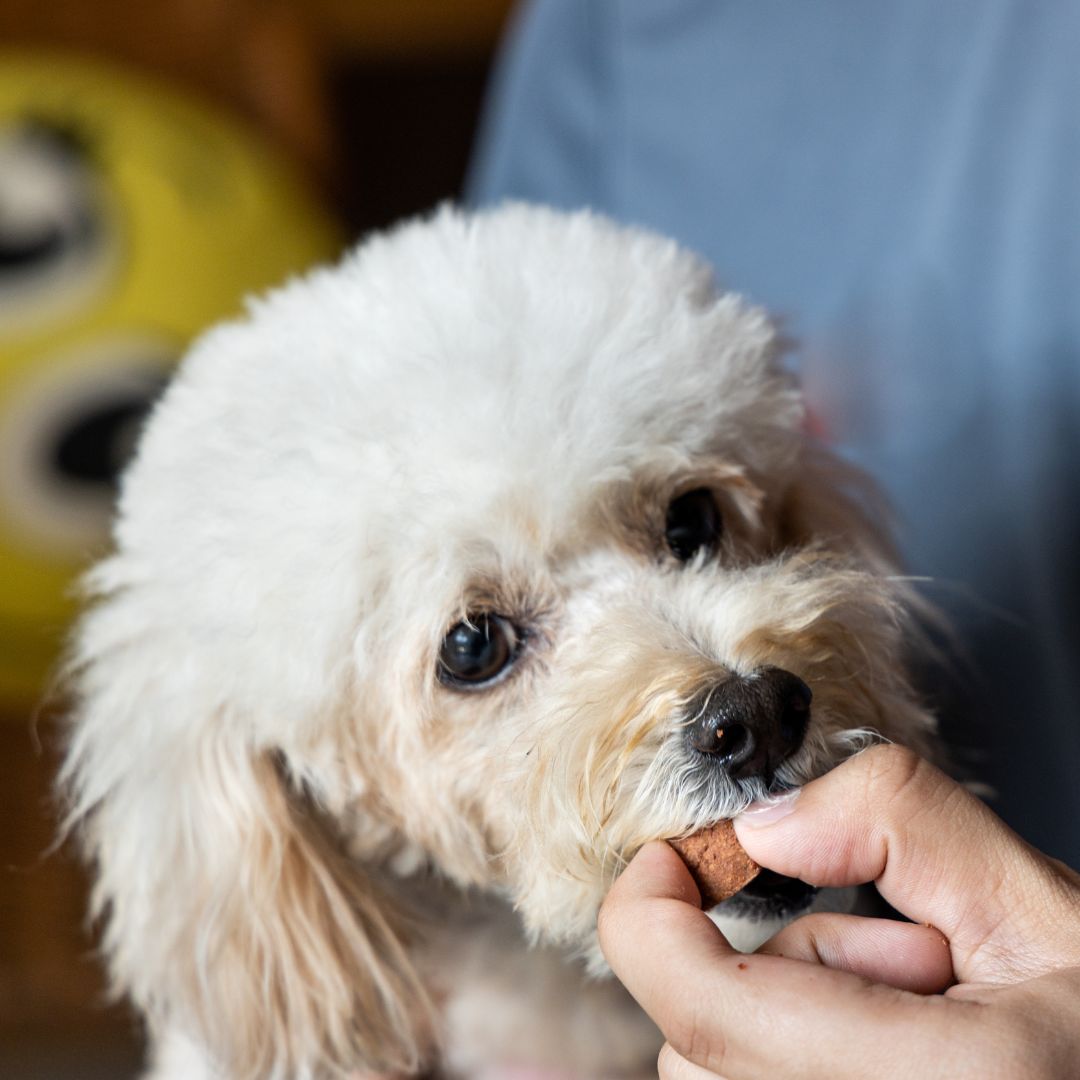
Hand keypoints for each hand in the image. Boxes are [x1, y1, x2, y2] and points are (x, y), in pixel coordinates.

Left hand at [598, 745, 1079, 1078]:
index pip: (707, 1008)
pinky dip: (798, 1056)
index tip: (668, 857)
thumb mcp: (1035, 900)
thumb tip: (764, 825)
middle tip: (899, 949)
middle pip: (699, 1044)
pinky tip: (898, 1049)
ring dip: (789, 1014)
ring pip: (723, 1074)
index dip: (649, 916)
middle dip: (774, 965)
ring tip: (918, 1006)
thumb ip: (899, 825)